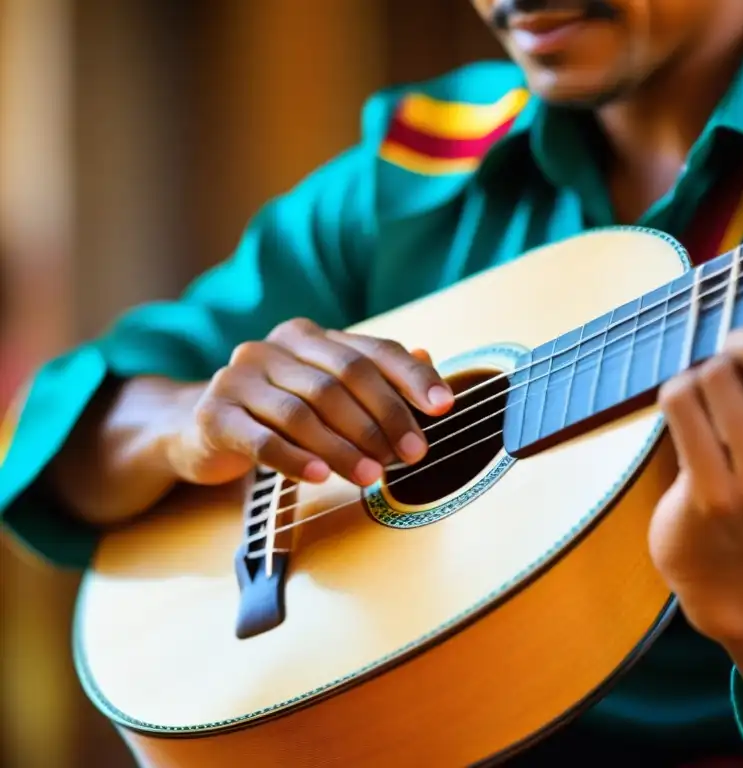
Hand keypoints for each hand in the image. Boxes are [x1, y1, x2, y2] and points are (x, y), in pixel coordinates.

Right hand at [167, 318, 453, 487]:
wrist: (196, 428)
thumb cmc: (276, 412)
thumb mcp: (325, 390)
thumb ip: (373, 375)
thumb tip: (428, 357)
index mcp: (308, 336)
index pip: (371, 350)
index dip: (412, 378)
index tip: (444, 407)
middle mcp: (273, 347)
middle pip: (341, 379)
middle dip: (384, 418)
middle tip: (411, 455)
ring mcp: (239, 377)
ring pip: (304, 412)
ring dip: (344, 447)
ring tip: (373, 476)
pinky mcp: (214, 414)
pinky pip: (262, 439)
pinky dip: (296, 460)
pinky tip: (321, 477)